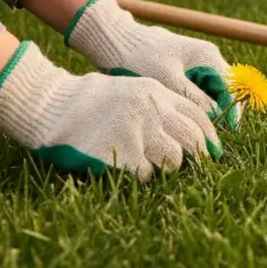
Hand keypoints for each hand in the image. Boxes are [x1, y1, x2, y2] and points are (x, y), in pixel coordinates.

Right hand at [0, 41, 222, 181]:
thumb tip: (192, 133)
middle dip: (199, 157)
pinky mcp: (122, 154)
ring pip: (174, 160)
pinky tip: (126, 169)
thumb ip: (160, 106)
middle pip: (193, 140)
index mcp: (156, 92)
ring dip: (167, 168)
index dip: (210, 136)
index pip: (198, 115)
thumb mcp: (131, 90)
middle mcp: (151, 110)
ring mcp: (137, 132)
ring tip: (151, 164)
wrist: (51, 105)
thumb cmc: (90, 101)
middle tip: (198, 168)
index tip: (215, 151)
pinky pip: (145, 175)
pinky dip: (140, 177)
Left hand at [65, 0, 240, 128]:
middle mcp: (207, 58)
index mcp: (209, 57)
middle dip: (218, 113)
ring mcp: (195, 63)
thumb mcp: (170, 82)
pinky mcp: (182, 69)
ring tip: (191, 130)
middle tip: (205, 136)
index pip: (232, 89)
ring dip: (204, 110)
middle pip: (223, 91)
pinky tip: (179, 117)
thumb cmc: (141, 59)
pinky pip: (195, 90)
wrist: (116, 41)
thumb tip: (218, 118)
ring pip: (209, 92)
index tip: (222, 134)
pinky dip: (192, 104)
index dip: (230, 113)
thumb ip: (197, 99)